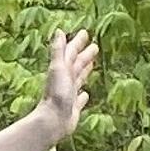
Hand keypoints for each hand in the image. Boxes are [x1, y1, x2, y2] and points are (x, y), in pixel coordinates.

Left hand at [36, 28, 96, 144]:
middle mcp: (65, 80)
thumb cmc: (56, 93)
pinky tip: (86, 94)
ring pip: (79, 79)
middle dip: (85, 55)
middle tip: (95, 46)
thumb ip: (58, 51)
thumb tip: (58, 30)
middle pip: (77, 64)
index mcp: (62, 69)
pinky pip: (80, 99)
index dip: (78, 43)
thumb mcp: (58, 68)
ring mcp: (69, 94)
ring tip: (92, 64)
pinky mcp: (73, 107)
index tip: (85, 33)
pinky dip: (84, 95)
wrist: (54, 120)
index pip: (71, 52)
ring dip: (85, 71)